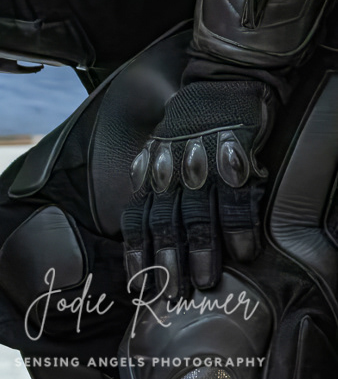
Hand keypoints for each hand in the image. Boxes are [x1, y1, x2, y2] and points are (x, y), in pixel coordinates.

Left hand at [121, 79, 273, 298]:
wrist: (222, 83)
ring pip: (196, 215)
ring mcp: (201, 162)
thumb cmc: (192, 124)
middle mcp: (170, 169)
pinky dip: (238, 226)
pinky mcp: (232, 156)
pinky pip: (234, 197)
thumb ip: (154, 185)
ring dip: (200, 252)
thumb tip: (144, 227)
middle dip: (165, 262)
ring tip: (204, 283)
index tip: (137, 284)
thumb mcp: (161, 150)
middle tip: (169, 295)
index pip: (136, 217)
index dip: (136, 252)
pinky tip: (243, 253)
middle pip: (163, 222)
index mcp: (152, 170)